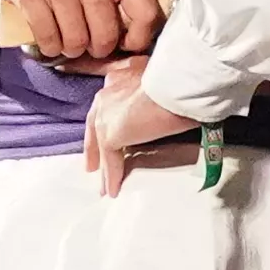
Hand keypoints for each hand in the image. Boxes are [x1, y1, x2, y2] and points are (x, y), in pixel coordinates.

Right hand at [0, 0, 162, 64]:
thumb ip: (125, 8)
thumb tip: (138, 52)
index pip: (144, 10)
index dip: (139, 38)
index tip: (126, 43)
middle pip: (106, 31)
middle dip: (99, 48)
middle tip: (91, 45)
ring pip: (76, 38)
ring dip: (73, 49)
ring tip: (70, 42)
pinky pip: (48, 37)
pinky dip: (51, 47)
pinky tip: (51, 41)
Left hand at [80, 66, 201, 192]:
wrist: (175, 84)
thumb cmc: (178, 81)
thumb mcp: (162, 82)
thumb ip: (154, 93)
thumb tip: (164, 106)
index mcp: (118, 79)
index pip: (105, 104)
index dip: (103, 121)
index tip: (104, 134)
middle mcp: (106, 95)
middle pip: (94, 126)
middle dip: (93, 148)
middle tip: (91, 166)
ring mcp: (105, 116)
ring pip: (102, 147)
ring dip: (104, 168)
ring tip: (103, 186)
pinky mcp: (110, 135)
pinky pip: (111, 161)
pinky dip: (112, 177)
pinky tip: (113, 190)